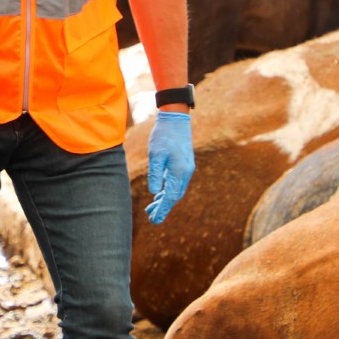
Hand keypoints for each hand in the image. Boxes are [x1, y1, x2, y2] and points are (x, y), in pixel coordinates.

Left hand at [144, 110, 194, 224]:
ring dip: (165, 200)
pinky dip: (168, 191)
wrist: (176, 118)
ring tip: (151, 208)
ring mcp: (186, 168)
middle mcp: (186, 172)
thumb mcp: (155, 154)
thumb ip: (155, 174)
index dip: (162, 210)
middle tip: (151, 218)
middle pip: (175, 196)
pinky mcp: (184, 164)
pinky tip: (159, 194)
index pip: (171, 196)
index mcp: (179, 171)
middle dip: (163, 208)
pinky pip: (177, 183)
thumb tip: (154, 192)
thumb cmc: (163, 135)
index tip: (154, 220)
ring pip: (176, 190)